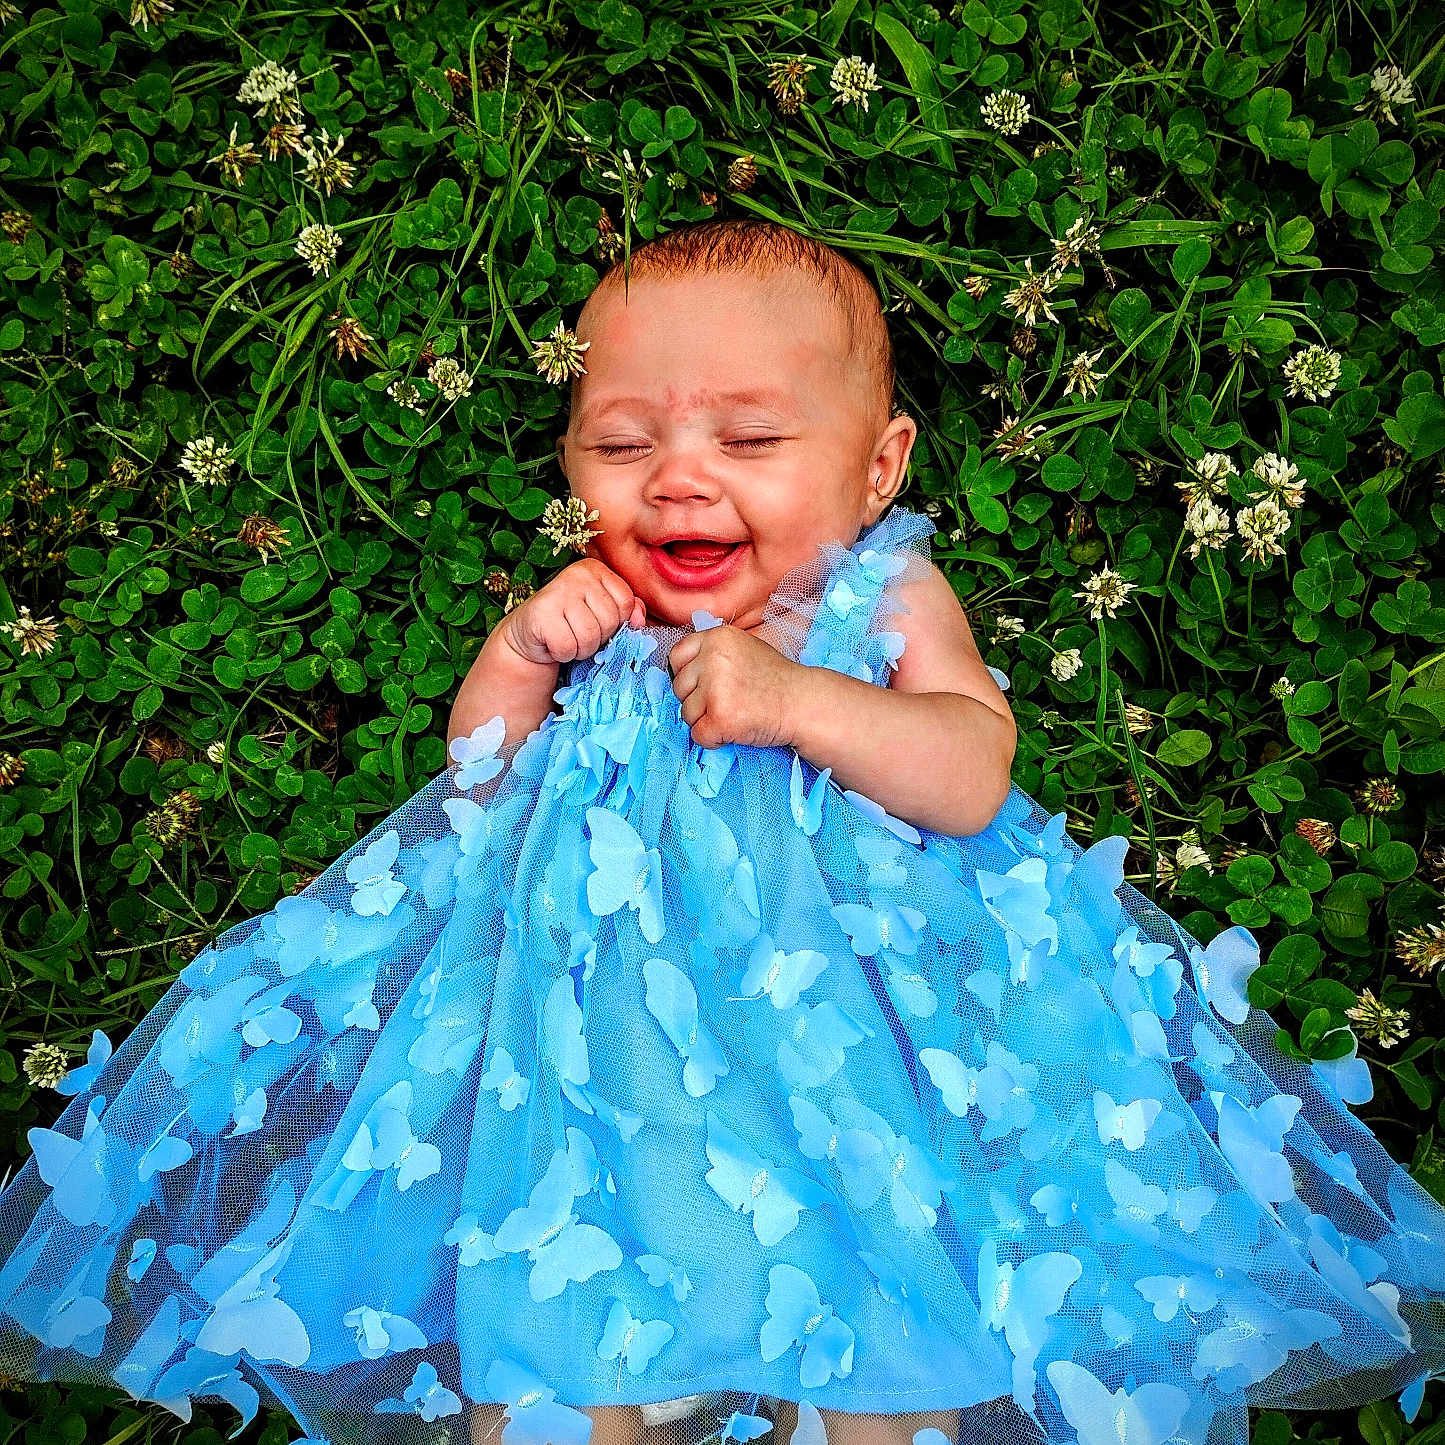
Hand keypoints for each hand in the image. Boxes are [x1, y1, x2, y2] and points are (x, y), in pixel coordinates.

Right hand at [501, 558, 646, 666]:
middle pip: (610, 619)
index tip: (598, 622)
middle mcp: (577, 574)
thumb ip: (627, 611)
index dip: (617, 622)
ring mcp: (557, 591)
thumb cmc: (571, 624)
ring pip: (590, 635)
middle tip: (579, 633)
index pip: (626, 602)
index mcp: (596, 569)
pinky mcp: (541, 613)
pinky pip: (568, 646)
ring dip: (582, 649)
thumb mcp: (603, 613)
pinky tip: (554, 644)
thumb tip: (639, 620)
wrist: (530, 635)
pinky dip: (564, 654)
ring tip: (568, 639)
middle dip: (599, 638)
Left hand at [666, 624, 803, 749]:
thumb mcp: (743, 649)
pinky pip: (698, 735)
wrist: (802, 705)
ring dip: (706, 720)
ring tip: (736, 713)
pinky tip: (736, 729)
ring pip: (686, 713)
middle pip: (679, 688)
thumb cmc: (775, 680)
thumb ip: (712, 653)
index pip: (677, 656)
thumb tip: (680, 671)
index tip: (704, 685)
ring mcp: (716, 689)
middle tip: (729, 702)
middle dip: (698, 700)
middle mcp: (713, 658)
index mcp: (717, 637)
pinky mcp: (720, 718)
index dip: (688, 676)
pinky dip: (714, 739)